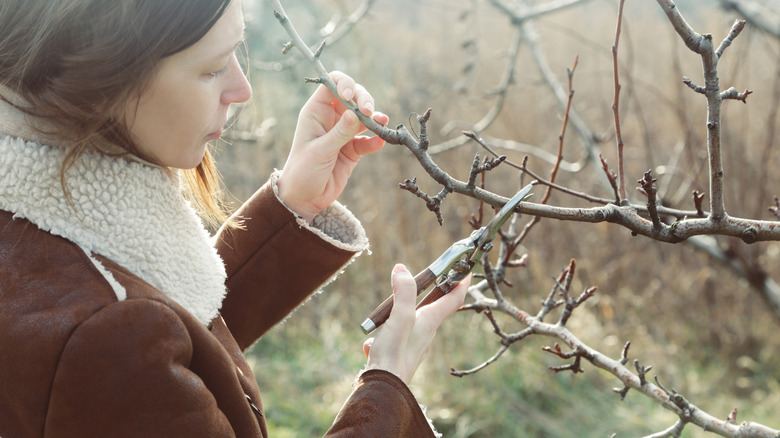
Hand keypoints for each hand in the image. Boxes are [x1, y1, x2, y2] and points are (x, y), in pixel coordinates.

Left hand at [277, 71, 388, 221]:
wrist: (305, 198)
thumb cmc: (303, 172)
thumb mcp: (320, 151)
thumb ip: (339, 133)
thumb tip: (356, 113)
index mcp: (316, 112)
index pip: (332, 85)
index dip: (345, 84)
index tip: (351, 97)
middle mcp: (330, 118)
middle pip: (353, 97)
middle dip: (364, 100)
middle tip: (370, 113)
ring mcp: (343, 133)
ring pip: (363, 117)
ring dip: (374, 118)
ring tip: (381, 123)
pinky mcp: (352, 149)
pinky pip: (367, 139)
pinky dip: (375, 139)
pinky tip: (380, 142)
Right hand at [363, 264, 469, 384]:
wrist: (383, 389)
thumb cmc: (394, 354)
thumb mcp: (400, 317)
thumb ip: (403, 292)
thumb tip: (402, 269)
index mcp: (430, 321)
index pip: (453, 298)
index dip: (461, 282)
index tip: (468, 269)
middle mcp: (426, 333)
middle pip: (434, 308)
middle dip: (431, 293)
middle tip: (426, 279)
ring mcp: (414, 346)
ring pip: (410, 323)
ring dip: (398, 315)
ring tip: (384, 317)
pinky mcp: (400, 355)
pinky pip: (393, 339)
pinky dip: (383, 337)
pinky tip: (371, 344)